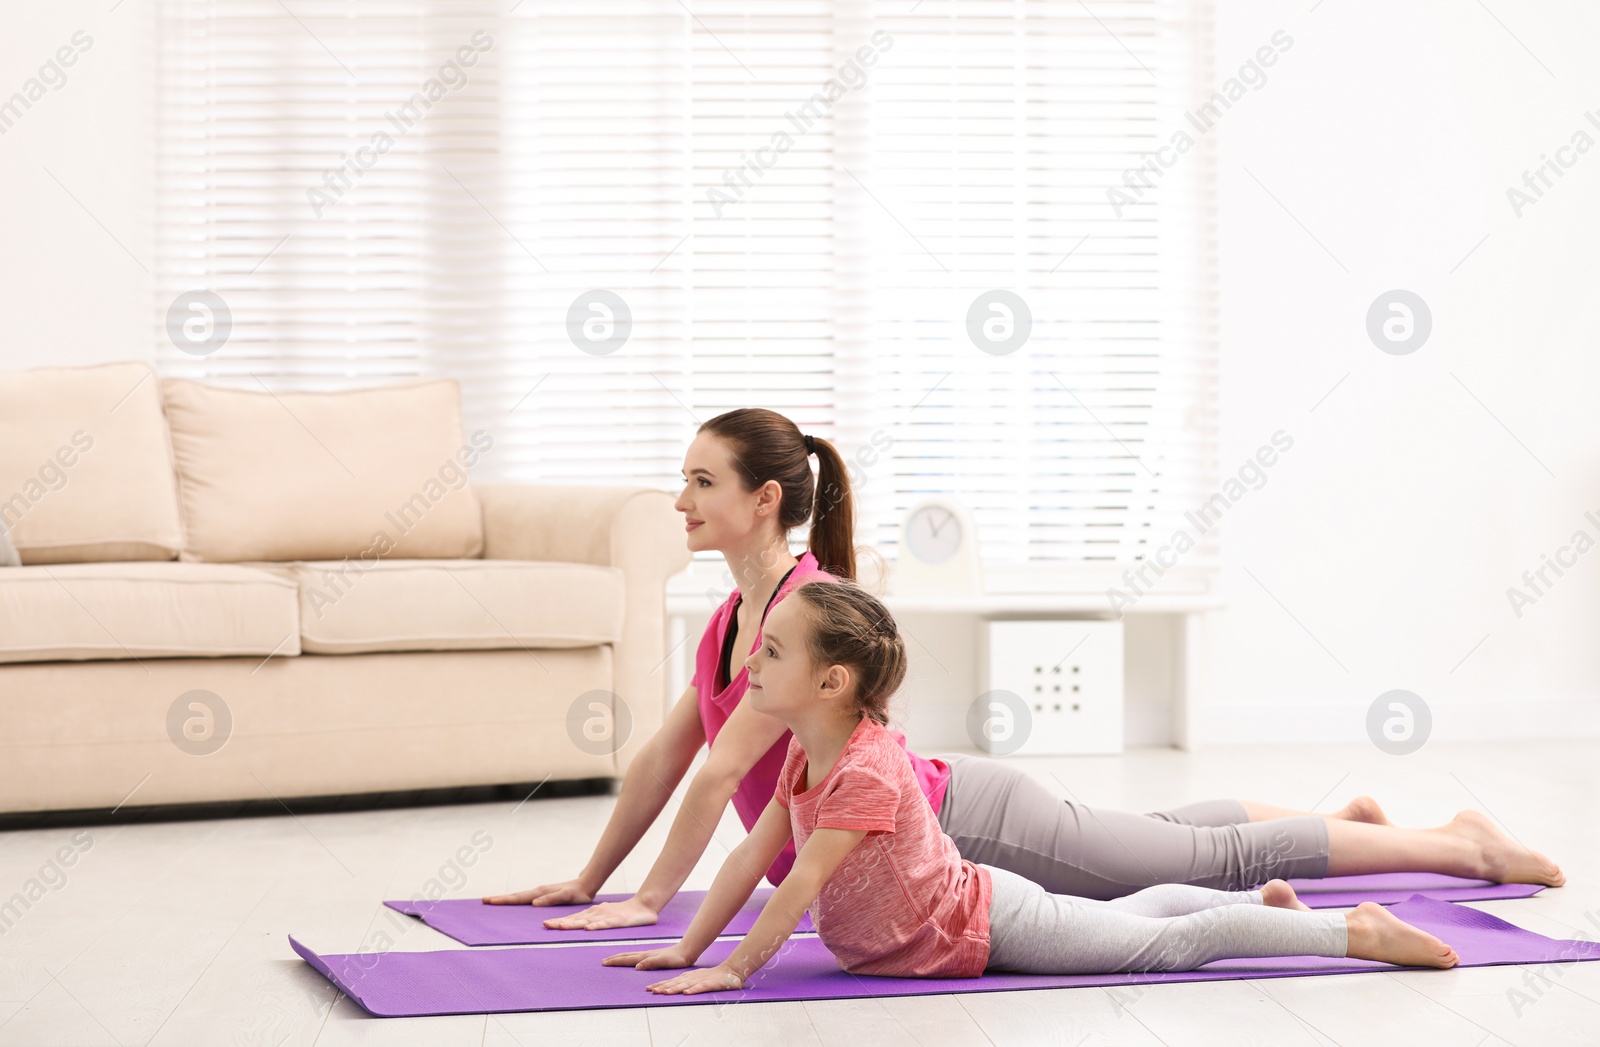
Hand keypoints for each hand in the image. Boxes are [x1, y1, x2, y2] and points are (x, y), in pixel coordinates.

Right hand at [480, 878, 594, 906]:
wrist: (586, 885)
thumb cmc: (577, 893)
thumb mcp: (566, 897)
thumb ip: (551, 899)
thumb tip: (534, 903)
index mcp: (539, 893)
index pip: (517, 898)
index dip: (503, 900)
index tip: (489, 901)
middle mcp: (537, 892)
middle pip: (514, 896)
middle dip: (499, 899)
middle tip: (483, 900)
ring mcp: (539, 893)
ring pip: (518, 897)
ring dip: (505, 899)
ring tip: (493, 901)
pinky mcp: (542, 896)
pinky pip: (525, 899)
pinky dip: (515, 900)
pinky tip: (513, 904)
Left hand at [542, 895, 660, 929]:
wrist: (644, 906)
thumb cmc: (623, 913)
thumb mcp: (606, 917)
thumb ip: (595, 921)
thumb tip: (584, 927)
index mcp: (593, 914)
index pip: (574, 918)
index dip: (560, 921)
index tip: (546, 925)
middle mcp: (597, 913)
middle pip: (576, 919)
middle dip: (561, 922)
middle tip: (546, 925)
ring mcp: (607, 916)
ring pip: (587, 921)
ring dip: (574, 924)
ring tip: (560, 926)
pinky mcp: (617, 920)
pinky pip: (605, 924)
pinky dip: (596, 926)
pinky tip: (588, 929)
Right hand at [601, 944, 694, 969]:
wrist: (686, 951)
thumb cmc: (676, 958)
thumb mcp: (664, 961)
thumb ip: (650, 963)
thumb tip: (636, 966)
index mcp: (645, 956)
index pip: (627, 959)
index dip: (615, 961)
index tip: (604, 963)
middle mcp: (645, 954)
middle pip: (626, 956)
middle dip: (614, 958)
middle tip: (603, 961)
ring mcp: (648, 954)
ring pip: (630, 956)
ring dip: (620, 957)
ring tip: (612, 959)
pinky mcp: (652, 957)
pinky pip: (636, 957)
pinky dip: (629, 958)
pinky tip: (630, 960)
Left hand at [644, 964, 745, 994]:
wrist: (730, 972)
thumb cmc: (712, 977)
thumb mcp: (696, 979)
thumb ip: (686, 983)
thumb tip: (673, 988)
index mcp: (688, 977)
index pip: (672, 981)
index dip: (661, 984)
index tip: (650, 989)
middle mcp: (692, 978)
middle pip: (675, 983)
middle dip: (663, 986)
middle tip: (652, 991)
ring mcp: (700, 980)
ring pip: (686, 985)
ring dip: (675, 988)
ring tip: (665, 992)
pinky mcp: (710, 983)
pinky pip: (701, 987)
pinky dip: (694, 990)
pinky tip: (687, 993)